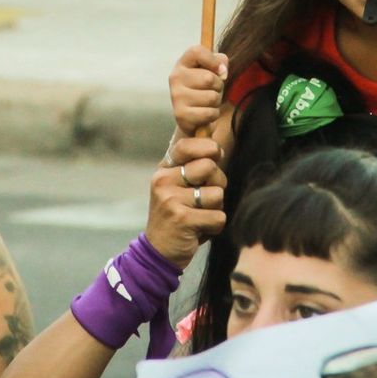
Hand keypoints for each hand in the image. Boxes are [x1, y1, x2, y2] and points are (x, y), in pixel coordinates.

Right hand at [145, 137, 226, 267]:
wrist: (158, 252)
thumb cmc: (178, 214)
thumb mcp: (179, 185)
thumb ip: (194, 162)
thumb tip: (212, 125)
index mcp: (164, 169)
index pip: (188, 143)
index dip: (208, 148)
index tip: (214, 157)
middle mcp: (163, 180)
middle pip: (210, 167)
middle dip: (217, 184)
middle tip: (205, 199)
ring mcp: (171, 199)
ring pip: (217, 194)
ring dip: (215, 209)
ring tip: (199, 216)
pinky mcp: (182, 219)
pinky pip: (218, 216)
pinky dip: (214, 227)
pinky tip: (198, 231)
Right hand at [169, 44, 227, 136]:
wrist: (193, 115)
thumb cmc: (205, 87)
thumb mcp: (213, 70)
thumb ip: (220, 61)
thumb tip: (222, 71)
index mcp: (183, 63)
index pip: (197, 51)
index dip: (213, 60)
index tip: (219, 70)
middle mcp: (175, 77)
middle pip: (209, 78)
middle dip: (218, 86)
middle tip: (211, 90)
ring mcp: (176, 96)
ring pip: (212, 97)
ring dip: (216, 101)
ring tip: (207, 102)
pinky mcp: (181, 114)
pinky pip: (209, 113)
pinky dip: (213, 114)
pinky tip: (204, 113)